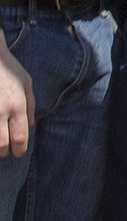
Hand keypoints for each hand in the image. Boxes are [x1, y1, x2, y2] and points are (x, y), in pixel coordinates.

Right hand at [0, 34, 30, 156]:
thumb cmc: (7, 68)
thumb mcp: (26, 82)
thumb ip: (30, 105)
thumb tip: (31, 126)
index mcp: (17, 105)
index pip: (20, 138)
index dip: (19, 150)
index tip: (18, 152)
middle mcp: (0, 111)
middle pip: (1, 145)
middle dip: (4, 151)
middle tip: (6, 150)